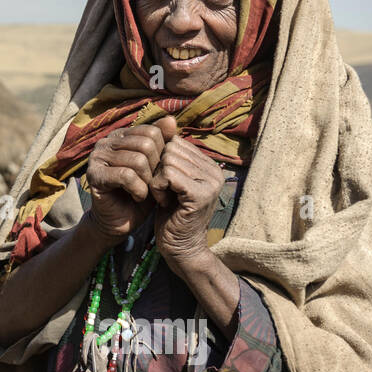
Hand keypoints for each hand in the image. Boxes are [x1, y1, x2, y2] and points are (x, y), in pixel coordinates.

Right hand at [85, 116, 177, 241]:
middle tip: (155, 186)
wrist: (121, 222)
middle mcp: (106, 142)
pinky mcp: (94, 175)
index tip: (161, 174)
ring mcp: (97, 157)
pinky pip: (126, 176)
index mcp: (121, 136)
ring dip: (148, 182)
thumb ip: (162, 143)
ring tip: (146, 193)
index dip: (163, 154)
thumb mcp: (156, 167)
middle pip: (146, 144)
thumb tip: (170, 119)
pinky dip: (138, 190)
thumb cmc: (140, 193)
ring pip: (137, 160)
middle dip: (156, 169)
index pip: (152, 132)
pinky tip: (137, 198)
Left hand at [149, 134, 224, 271]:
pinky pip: (167, 175)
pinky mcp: (200, 194)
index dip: (160, 162)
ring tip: (166, 199)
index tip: (165, 185)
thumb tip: (164, 123)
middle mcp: (214, 171)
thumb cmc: (171, 214)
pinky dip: (158, 189)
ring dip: (157, 182)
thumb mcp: (170, 181)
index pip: (175, 143)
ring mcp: (210, 182)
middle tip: (164, 193)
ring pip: (167, 161)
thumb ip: (170, 157)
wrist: (180, 248)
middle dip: (158, 171)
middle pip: (170, 150)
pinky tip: (164, 203)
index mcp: (209, 165)